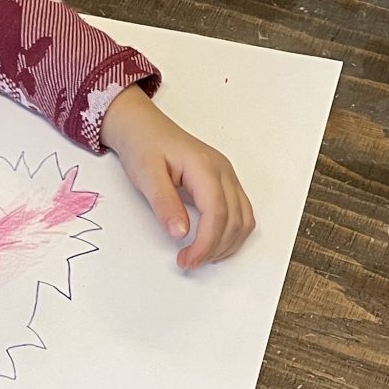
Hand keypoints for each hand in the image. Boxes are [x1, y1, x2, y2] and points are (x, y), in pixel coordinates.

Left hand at [99, 86, 254, 269]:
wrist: (143, 127)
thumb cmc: (144, 146)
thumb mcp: (146, 174)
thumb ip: (164, 203)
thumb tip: (179, 233)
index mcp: (204, 167)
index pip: (217, 214)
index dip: (205, 243)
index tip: (187, 260)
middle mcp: (223, 171)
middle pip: (235, 220)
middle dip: (215, 248)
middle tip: (188, 261)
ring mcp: (228, 176)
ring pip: (244, 219)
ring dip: (228, 244)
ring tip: (200, 256)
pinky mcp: (225, 182)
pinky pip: (241, 213)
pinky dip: (232, 234)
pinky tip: (213, 244)